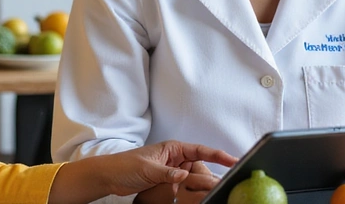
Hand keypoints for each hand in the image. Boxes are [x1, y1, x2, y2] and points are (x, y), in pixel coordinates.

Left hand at [107, 140, 234, 196]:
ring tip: (215, 190)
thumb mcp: (148, 169)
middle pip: (200, 166)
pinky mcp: (168, 182)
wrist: (111, 176)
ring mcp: (172, 171)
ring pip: (194, 178)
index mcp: (173, 148)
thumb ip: (167, 173)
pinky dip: (192, 192)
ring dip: (202, 184)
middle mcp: (175, 158)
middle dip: (212, 174)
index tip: (233, 160)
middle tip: (225, 182)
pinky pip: (185, 187)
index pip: (200, 150)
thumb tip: (184, 175)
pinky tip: (199, 197)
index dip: (218, 155)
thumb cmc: (127, 165)